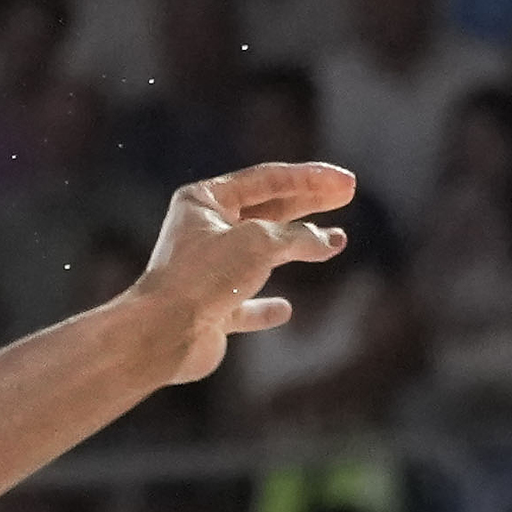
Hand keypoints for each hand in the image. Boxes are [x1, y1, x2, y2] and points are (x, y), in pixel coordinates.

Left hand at [123, 164, 355, 384]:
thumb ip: (297, 236)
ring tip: (337, 241)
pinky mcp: (211, 309)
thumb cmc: (204, 276)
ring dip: (297, 247)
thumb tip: (329, 239)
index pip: (266, 180)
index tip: (346, 182)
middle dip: (307, 202)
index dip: (310, 178)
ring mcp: (207, 272)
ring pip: (261, 254)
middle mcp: (203, 232)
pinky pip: (245, 305)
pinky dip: (265, 306)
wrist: (164, 333)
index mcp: (204, 201)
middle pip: (266, 210)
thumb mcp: (258, 242)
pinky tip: (284, 309)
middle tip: (347, 195)